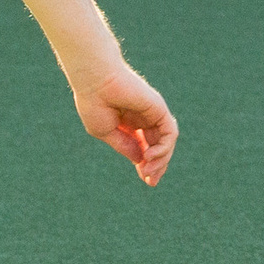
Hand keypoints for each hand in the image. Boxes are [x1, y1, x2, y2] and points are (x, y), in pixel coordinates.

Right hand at [73, 62, 176, 186]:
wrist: (94, 82)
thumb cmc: (93, 103)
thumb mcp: (105, 132)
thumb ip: (125, 146)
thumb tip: (141, 159)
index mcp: (128, 124)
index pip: (144, 147)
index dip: (147, 164)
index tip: (147, 180)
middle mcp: (143, 119)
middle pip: (158, 146)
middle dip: (157, 165)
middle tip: (151, 181)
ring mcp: (153, 114)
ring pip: (166, 142)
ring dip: (161, 159)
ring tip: (148, 170)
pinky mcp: (159, 109)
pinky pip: (169, 133)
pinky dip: (164, 147)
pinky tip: (150, 155)